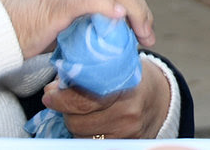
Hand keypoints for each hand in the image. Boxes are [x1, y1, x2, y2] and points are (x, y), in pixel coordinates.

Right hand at [0, 0, 154, 57]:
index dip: (137, 8)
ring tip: (142, 35)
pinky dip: (110, 9)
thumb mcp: (60, 22)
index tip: (144, 32)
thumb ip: (81, 23)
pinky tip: (121, 21)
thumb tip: (104, 38)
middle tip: (148, 37)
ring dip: (135, 14)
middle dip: (142, 12)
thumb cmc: (22, 30)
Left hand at [42, 56, 171, 138]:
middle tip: (62, 99)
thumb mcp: (116, 66)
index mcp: (125, 90)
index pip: (83, 101)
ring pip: (80, 136)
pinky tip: (89, 121)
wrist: (159, 99)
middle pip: (77, 122)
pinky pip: (91, 143)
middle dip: (65, 110)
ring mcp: (126, 135)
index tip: (50, 93)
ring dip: (74, 123)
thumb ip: (90, 73)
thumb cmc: (134, 78)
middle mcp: (127, 116)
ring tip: (80, 110)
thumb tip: (55, 86)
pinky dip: (85, 133)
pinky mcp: (124, 145)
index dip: (60, 98)